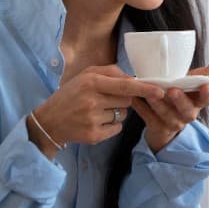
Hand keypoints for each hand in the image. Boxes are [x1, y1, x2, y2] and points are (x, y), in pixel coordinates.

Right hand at [31, 66, 165, 156]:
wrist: (49, 121)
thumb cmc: (70, 95)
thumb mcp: (85, 76)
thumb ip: (110, 72)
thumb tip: (133, 78)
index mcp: (91, 82)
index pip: (124, 85)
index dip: (144, 88)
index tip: (159, 91)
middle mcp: (92, 101)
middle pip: (127, 100)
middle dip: (123, 99)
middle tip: (105, 99)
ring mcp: (93, 120)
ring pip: (123, 114)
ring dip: (116, 112)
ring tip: (96, 111)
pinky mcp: (94, 135)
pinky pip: (117, 128)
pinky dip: (111, 125)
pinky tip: (95, 122)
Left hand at [132, 61, 208, 152]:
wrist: (163, 123)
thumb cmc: (179, 97)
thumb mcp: (190, 85)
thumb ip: (203, 73)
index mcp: (198, 103)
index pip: (207, 99)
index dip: (208, 94)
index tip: (206, 85)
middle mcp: (188, 115)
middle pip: (187, 110)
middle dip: (180, 100)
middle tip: (172, 90)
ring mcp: (173, 123)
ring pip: (166, 114)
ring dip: (157, 103)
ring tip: (149, 93)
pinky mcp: (157, 128)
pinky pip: (148, 118)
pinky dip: (141, 107)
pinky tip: (134, 98)